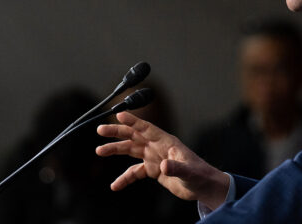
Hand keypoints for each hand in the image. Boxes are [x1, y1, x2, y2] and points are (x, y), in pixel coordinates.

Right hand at [96, 112, 229, 209]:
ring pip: (131, 150)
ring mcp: (154, 157)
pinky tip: (115, 185)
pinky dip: (125, 178)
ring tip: (99, 150)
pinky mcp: (152, 170)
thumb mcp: (188, 172)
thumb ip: (176, 168)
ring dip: (115, 149)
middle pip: (134, 136)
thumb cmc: (199, 175)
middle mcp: (157, 147)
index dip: (133, 121)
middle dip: (117, 132)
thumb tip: (163, 166)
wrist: (203, 186)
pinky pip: (134, 172)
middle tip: (100, 129)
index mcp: (166, 142)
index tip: (118, 114)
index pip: (146, 128)